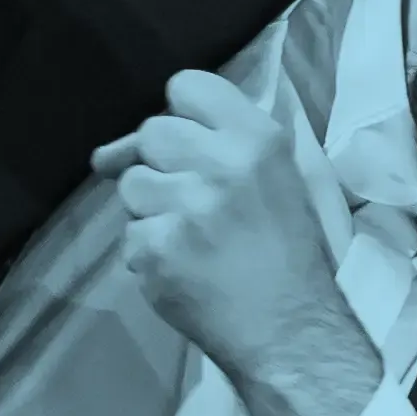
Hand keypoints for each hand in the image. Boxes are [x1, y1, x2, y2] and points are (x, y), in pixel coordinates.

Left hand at [91, 70, 351, 378]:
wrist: (289, 329)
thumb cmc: (287, 251)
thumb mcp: (282, 177)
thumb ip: (223, 142)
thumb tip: (127, 142)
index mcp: (258, 139)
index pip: (186, 86)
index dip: (182, 115)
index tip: (190, 144)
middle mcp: (221, 164)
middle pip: (151, 132)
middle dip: (162, 164)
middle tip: (192, 199)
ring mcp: (185, 207)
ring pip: (131, 184)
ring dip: (151, 210)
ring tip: (189, 237)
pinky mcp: (156, 248)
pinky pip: (128, 234)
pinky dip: (148, 254)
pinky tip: (182, 268)